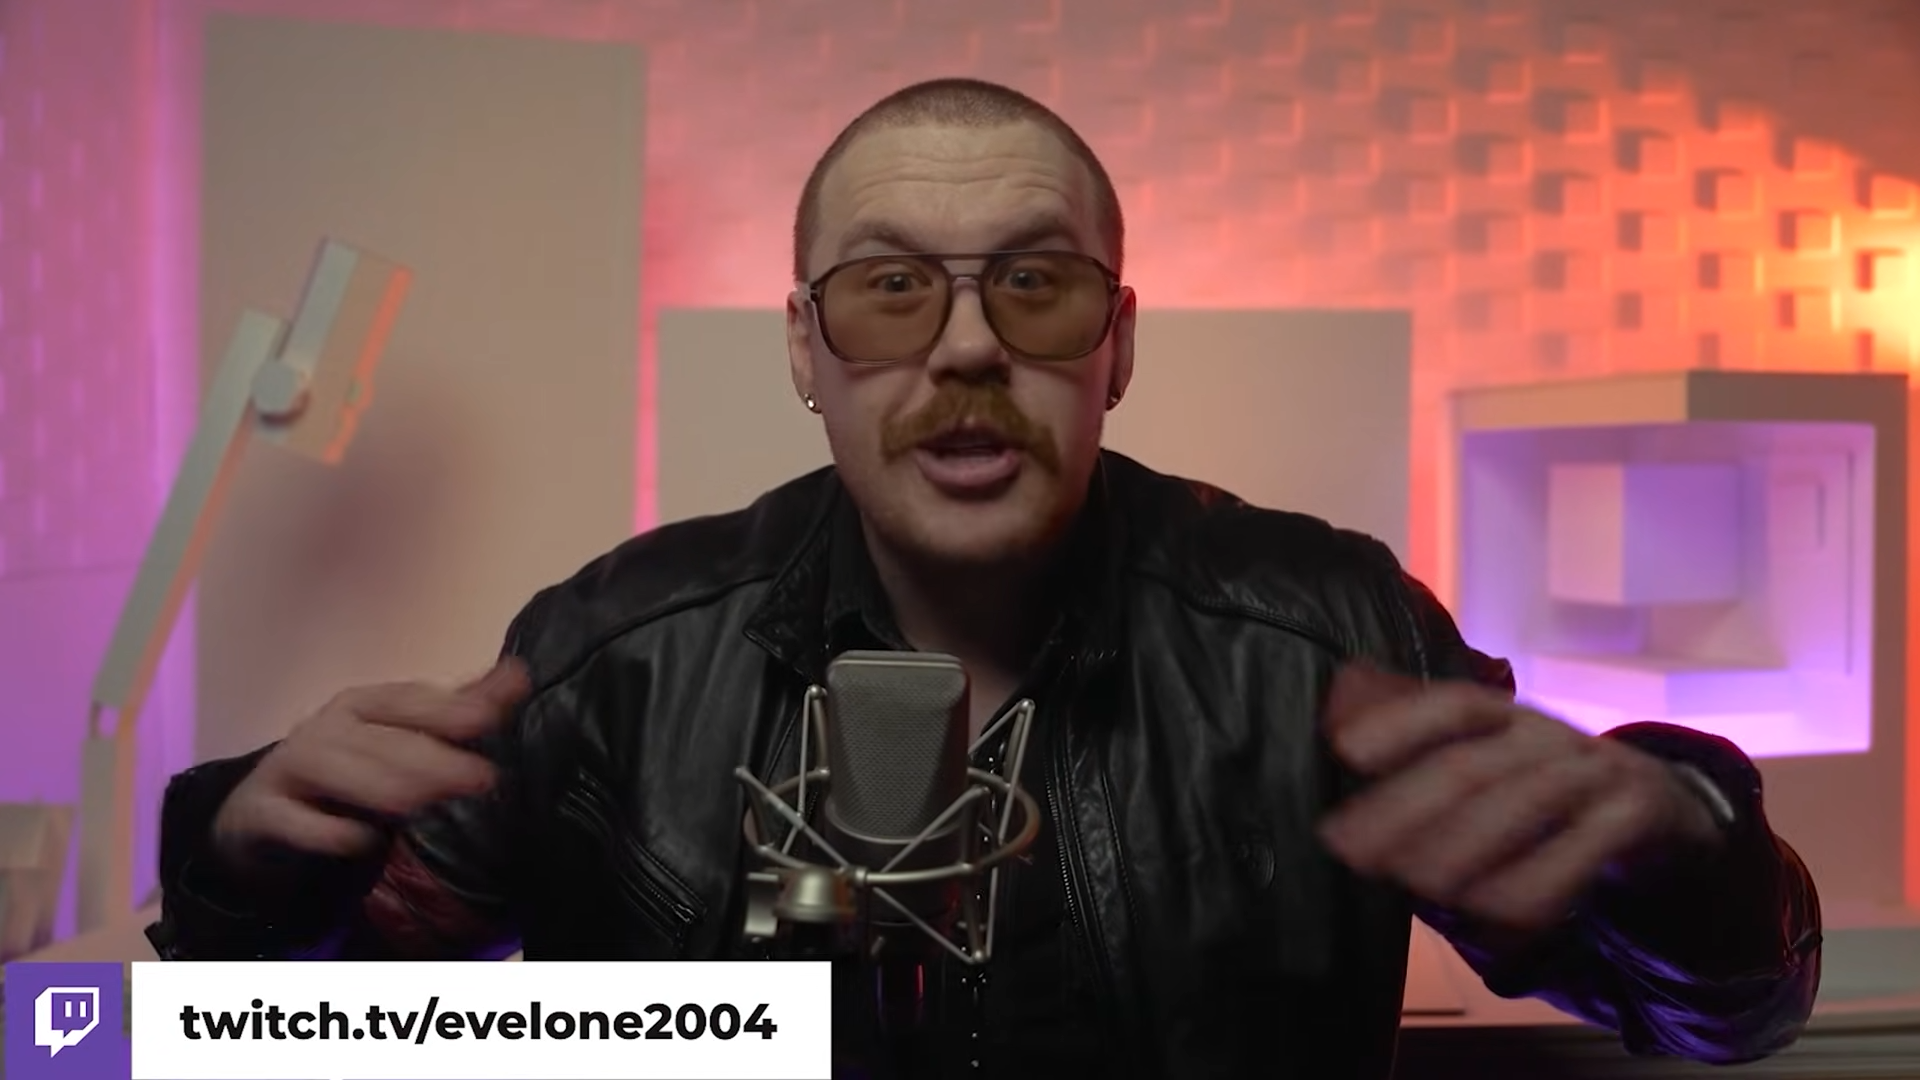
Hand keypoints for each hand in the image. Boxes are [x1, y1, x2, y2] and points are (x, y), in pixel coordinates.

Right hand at [213, 658, 531, 869]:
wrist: (262, 813)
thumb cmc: (349, 771)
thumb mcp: (400, 736)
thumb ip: (459, 709)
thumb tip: (518, 675)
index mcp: (362, 704)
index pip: (407, 701)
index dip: (447, 709)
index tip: (489, 719)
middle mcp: (324, 729)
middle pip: (379, 739)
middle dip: (430, 758)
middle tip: (480, 779)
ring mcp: (288, 769)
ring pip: (336, 771)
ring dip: (382, 786)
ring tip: (423, 804)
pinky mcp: (262, 813)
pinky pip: (294, 820)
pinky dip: (327, 830)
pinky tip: (360, 841)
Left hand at [1319, 664, 1722, 934]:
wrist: (1666, 804)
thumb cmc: (1548, 780)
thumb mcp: (1488, 748)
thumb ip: (1414, 729)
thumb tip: (1336, 707)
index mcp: (1505, 715)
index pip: (1452, 705)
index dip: (1399, 722)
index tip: (1346, 750)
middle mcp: (1546, 734)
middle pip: (1471, 765)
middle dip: (1402, 808)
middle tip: (1347, 846)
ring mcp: (1595, 771)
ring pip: (1523, 804)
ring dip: (1461, 848)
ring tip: (1412, 882)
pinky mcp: (1635, 816)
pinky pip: (1581, 853)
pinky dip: (1534, 885)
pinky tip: (1490, 914)